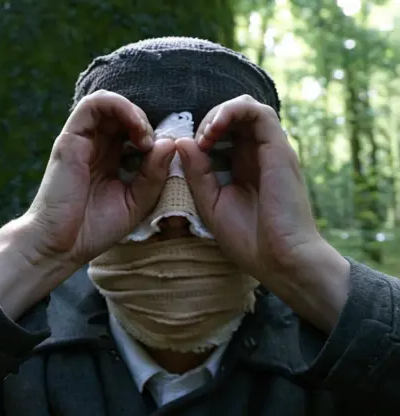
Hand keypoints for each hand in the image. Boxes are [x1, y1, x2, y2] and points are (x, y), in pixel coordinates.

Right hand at [0, 91, 174, 319]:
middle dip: (145, 124)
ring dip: (134, 113)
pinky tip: (136, 128)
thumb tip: (169, 143)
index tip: (165, 156)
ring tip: (145, 138)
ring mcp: (83, 141)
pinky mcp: (70, 139)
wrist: (63, 246)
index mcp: (112, 160)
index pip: (134, 131)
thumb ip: (154, 175)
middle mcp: (97, 146)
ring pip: (109, 103)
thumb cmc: (96, 228)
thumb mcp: (137, 202)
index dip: (154, 135)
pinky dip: (118, 106)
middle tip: (154, 147)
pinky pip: (93, 105)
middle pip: (123, 115)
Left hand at [176, 95, 349, 331]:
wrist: (280, 259)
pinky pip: (258, 113)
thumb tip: (182, 141)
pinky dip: (233, 111)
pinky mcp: (280, 148)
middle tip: (198, 143)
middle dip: (209, 122)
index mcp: (243, 167)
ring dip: (219, 114)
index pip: (225, 134)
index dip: (202, 134)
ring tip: (206, 136)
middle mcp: (258, 154)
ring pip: (246, 108)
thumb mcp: (212, 203)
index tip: (187, 152)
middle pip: (234, 117)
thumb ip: (197, 173)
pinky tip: (214, 131)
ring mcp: (270, 150)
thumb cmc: (248, 238)